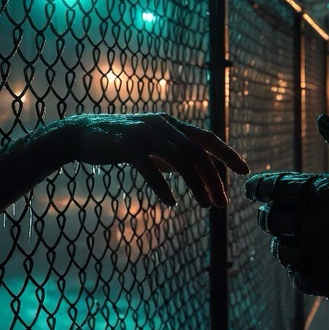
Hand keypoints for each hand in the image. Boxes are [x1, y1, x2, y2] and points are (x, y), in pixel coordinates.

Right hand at [66, 113, 249, 207]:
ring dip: (197, 185)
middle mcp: (162, 125)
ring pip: (180, 159)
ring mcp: (145, 134)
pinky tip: (171, 202)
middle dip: (214, 178)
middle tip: (222, 203)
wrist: (83, 134)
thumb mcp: (152, 145)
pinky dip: (163, 186)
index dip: (227, 153)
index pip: (207, 138)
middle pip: (198, 152)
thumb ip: (173, 153)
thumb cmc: (121, 141)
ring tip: (206, 205)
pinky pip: (151, 168)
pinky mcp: (128, 146)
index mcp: (171, 124)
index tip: (245, 171)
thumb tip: (195, 171)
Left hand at [244, 114, 328, 299]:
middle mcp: (314, 226)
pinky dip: (295, 267)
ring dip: (281, 240)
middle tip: (270, 210)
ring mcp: (320, 258)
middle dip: (270, 212)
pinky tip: (302, 260)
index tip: (253, 188)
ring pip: (282, 250)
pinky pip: (298, 277)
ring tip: (285, 235)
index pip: (275, 188)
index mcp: (323, 193)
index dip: (260, 186)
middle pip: (273, 220)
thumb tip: (322, 121)